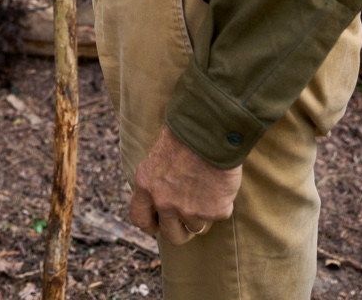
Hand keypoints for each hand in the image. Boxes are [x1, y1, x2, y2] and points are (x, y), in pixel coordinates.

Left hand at [129, 126, 241, 246]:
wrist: (211, 126)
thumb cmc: (184, 131)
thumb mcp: (158, 152)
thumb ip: (158, 177)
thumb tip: (162, 191)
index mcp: (146, 183)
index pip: (139, 217)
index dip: (149, 224)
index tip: (157, 225)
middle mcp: (164, 201)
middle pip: (171, 234)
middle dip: (180, 231)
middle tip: (188, 221)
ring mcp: (189, 209)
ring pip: (196, 225)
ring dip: (202, 212)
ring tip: (208, 188)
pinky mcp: (214, 211)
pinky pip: (219, 214)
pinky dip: (222, 203)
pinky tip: (221, 183)